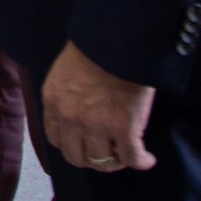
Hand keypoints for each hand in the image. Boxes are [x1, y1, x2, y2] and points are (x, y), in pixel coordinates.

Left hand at [41, 41, 156, 173]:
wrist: (117, 39)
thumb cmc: (94, 48)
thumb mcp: (65, 72)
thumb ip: (66, 96)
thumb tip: (77, 113)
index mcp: (53, 102)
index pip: (55, 139)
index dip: (71, 145)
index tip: (83, 144)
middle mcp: (71, 118)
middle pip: (76, 157)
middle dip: (91, 159)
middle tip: (106, 153)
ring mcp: (96, 125)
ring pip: (103, 162)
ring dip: (116, 162)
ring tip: (127, 155)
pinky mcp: (124, 128)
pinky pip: (131, 158)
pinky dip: (141, 162)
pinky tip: (147, 159)